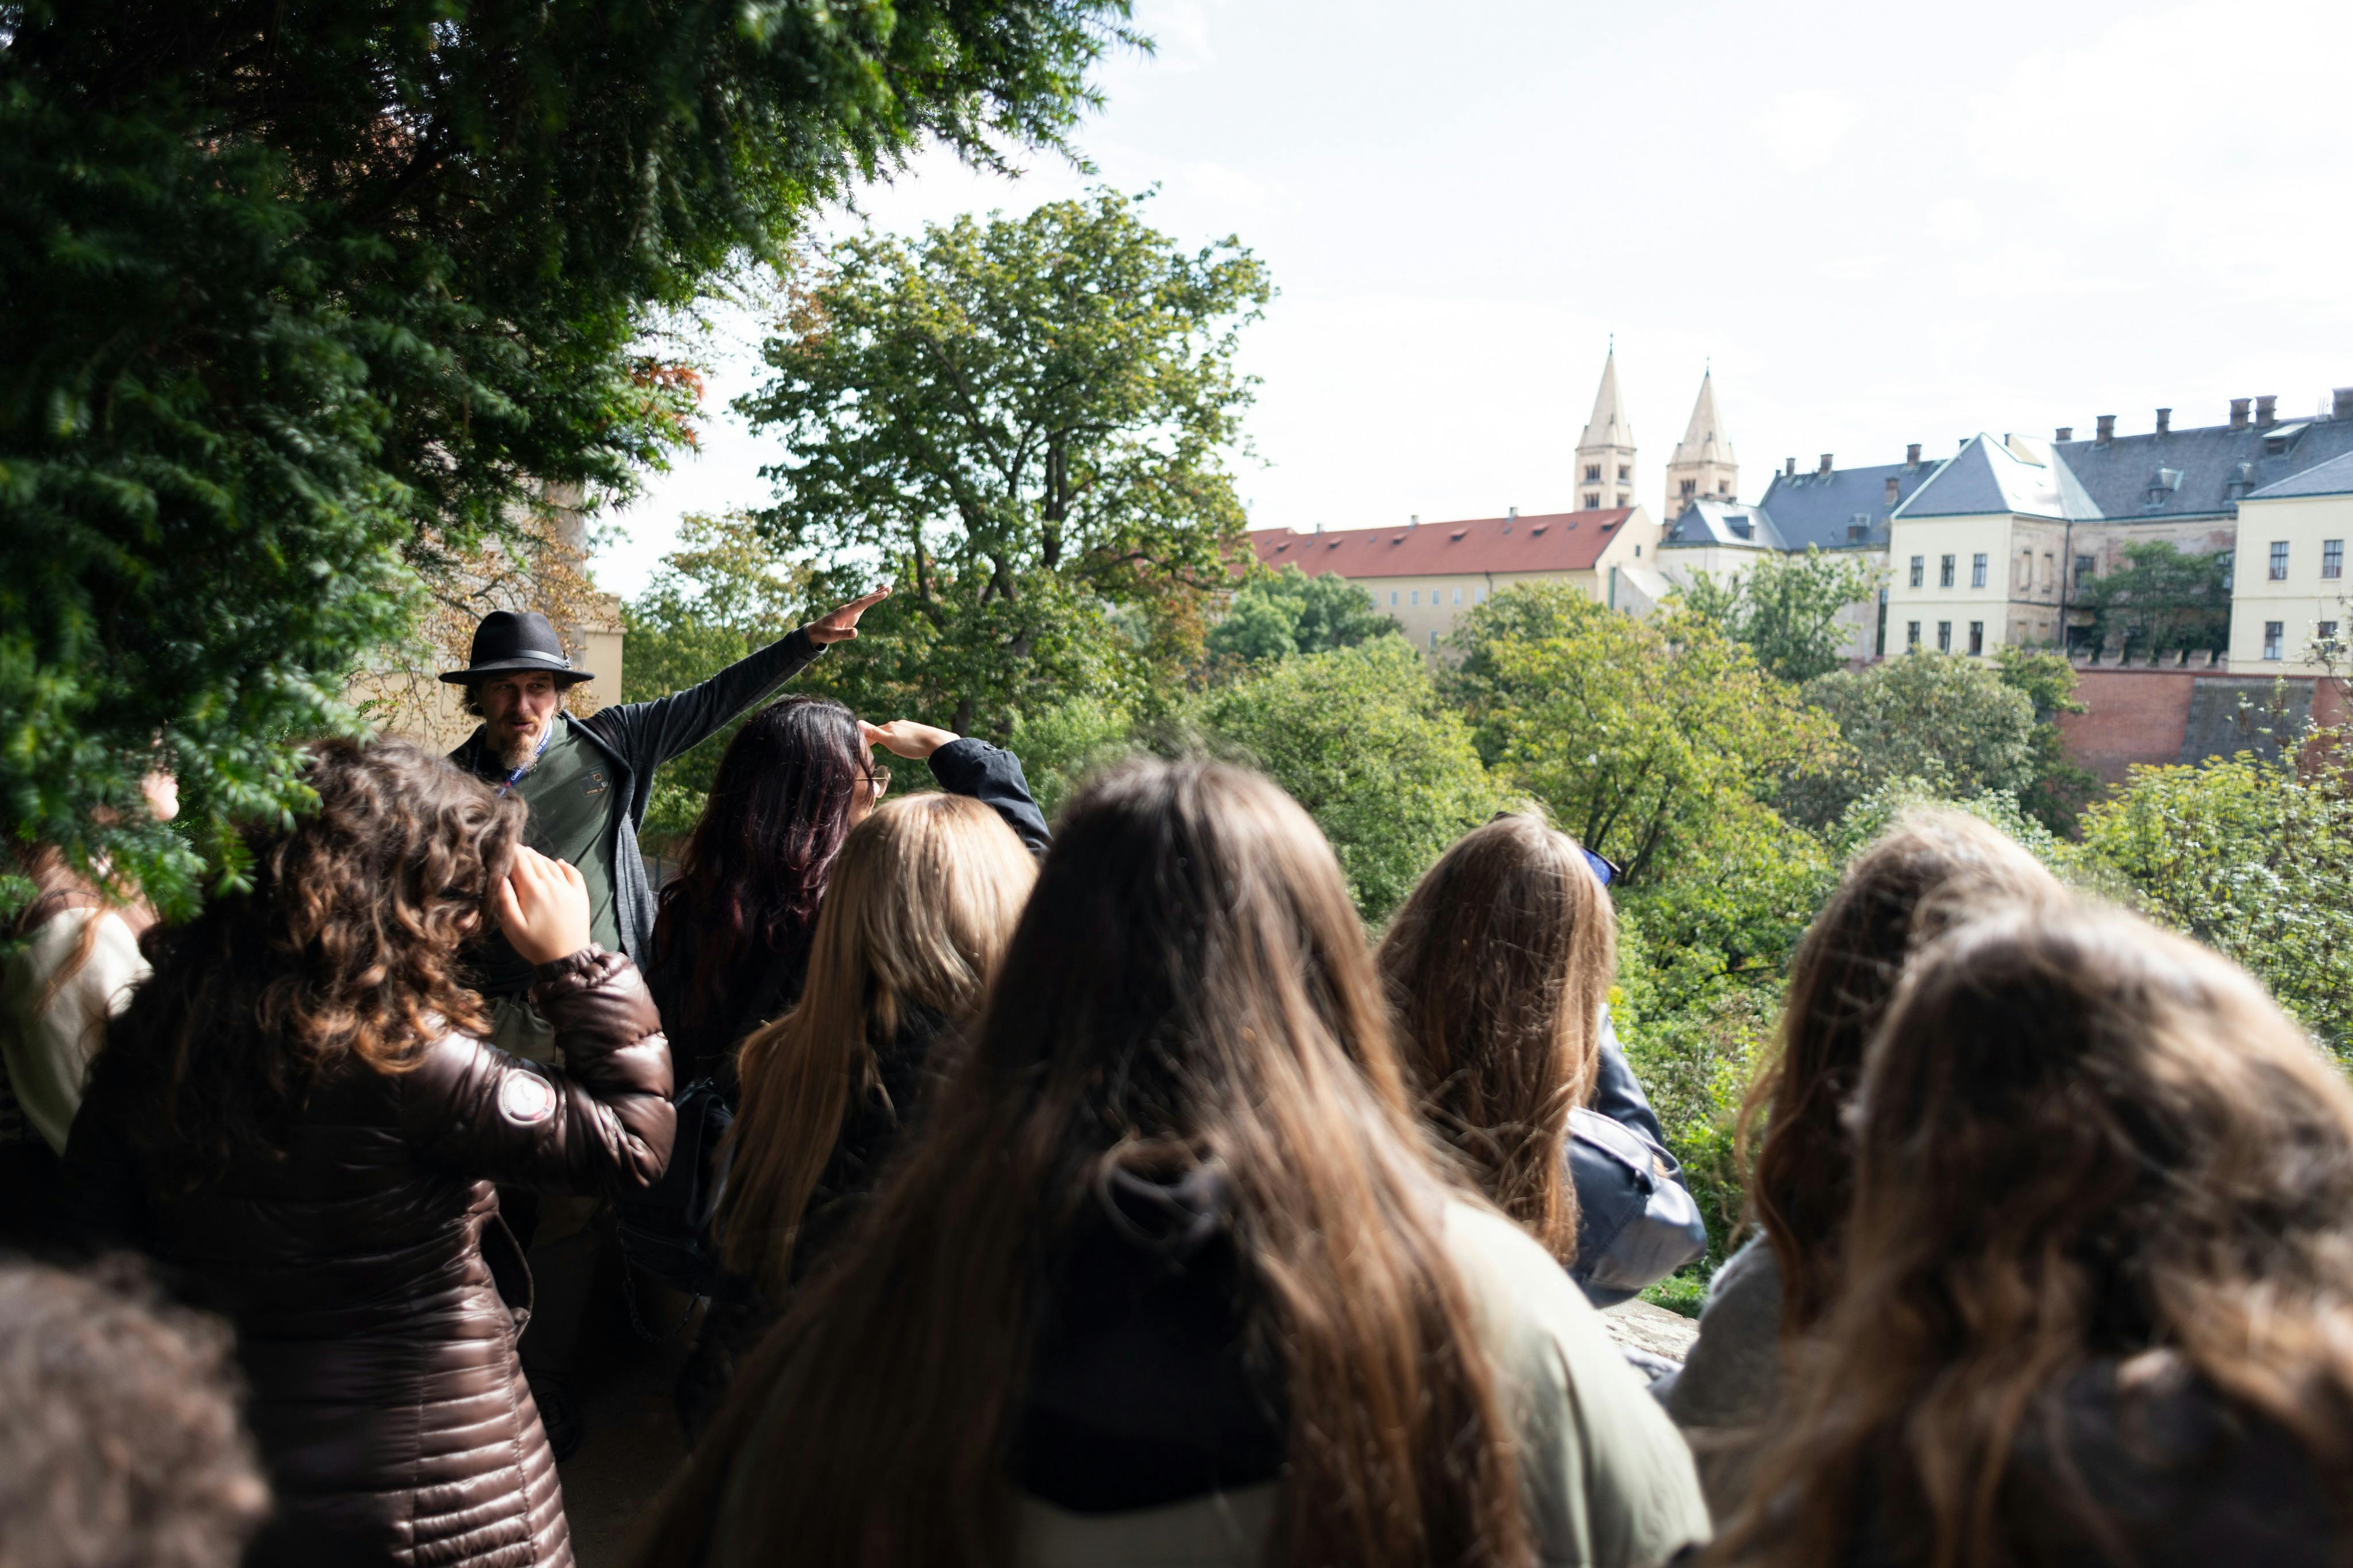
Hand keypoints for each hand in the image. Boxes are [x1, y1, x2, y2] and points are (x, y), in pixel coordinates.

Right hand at [493, 847, 592, 965]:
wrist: (567, 958)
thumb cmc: (535, 945)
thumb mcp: (512, 927)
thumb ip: (506, 901)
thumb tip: (501, 878)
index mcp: (534, 891)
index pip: (521, 862)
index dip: (513, 852)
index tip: (506, 847)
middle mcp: (553, 884)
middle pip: (537, 861)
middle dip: (525, 853)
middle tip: (517, 849)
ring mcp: (569, 889)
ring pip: (553, 865)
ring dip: (541, 858)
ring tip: (532, 855)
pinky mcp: (581, 896)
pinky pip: (574, 873)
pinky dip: (565, 865)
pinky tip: (559, 862)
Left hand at [804, 585, 891, 645]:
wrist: (816, 630)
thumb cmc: (824, 633)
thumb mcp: (832, 635)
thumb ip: (844, 634)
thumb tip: (856, 633)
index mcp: (844, 611)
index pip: (861, 604)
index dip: (872, 598)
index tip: (884, 593)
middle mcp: (848, 608)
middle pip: (865, 599)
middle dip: (877, 593)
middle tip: (890, 587)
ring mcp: (851, 611)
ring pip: (865, 600)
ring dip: (876, 594)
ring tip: (887, 588)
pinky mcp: (852, 614)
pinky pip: (864, 605)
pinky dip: (871, 600)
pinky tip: (876, 596)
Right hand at [859, 719, 960, 759]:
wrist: (937, 742)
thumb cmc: (912, 744)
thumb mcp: (890, 741)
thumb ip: (875, 733)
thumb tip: (859, 722)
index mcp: (890, 726)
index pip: (874, 731)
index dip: (867, 738)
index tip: (860, 743)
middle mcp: (899, 724)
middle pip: (884, 730)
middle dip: (877, 736)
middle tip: (870, 744)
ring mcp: (910, 727)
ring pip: (895, 731)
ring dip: (889, 737)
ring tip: (886, 744)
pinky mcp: (919, 731)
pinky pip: (905, 734)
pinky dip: (899, 738)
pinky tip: (903, 742)